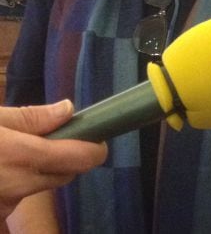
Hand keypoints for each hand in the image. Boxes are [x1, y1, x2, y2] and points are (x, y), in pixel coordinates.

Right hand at [0, 100, 107, 219]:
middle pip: (65, 174)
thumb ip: (30, 118)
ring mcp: (6, 206)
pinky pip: (16, 199)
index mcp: (23, 156)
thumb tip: (68, 109)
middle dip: (62, 157)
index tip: (95, 135)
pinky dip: (14, 186)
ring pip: (39, 187)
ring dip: (35, 173)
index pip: (83, 159)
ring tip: (9, 154)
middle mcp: (19, 186)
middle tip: (42, 140)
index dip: (95, 148)